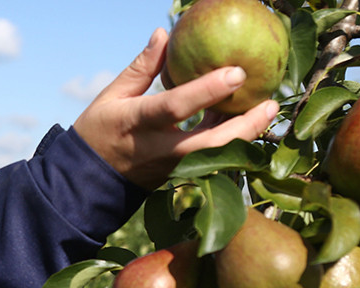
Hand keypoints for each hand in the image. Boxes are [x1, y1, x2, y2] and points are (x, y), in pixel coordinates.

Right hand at [73, 28, 279, 189]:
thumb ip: (141, 67)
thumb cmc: (98, 132)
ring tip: (267, 109)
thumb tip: (164, 34)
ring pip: (217, 156)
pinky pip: (211, 157)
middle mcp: (159, 150)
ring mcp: (171, 167)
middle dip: (245, 126)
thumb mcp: (112, 96)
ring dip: (245, 135)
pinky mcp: (179, 176)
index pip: (177, 107)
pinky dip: (230, 138)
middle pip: (210, 144)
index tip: (236, 72)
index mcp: (138, 123)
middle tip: (271, 102)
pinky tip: (246, 119)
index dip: (207, 90)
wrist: (89, 182)